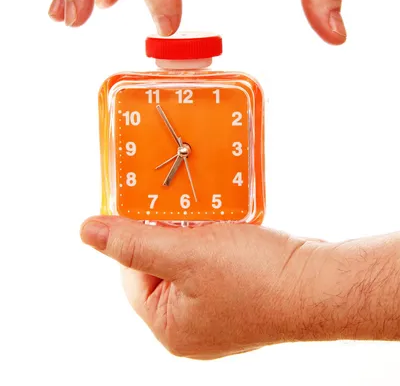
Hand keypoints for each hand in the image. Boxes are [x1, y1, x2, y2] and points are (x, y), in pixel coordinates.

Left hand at [80, 217, 399, 357]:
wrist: (318, 283)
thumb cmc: (256, 277)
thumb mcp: (185, 253)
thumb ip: (134, 241)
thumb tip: (87, 231)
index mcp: (171, 327)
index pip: (132, 274)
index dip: (140, 237)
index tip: (151, 209)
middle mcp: (193, 327)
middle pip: (162, 266)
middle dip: (172, 233)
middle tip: (184, 210)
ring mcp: (219, 313)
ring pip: (190, 261)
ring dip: (196, 232)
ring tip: (207, 216)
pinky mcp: (243, 298)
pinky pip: (216, 264)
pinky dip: (217, 240)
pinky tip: (227, 225)